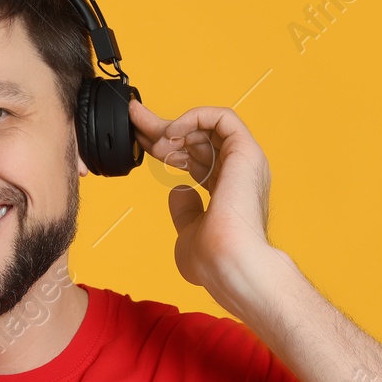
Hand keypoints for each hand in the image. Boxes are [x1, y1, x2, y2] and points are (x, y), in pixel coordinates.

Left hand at [127, 98, 273, 294]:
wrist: (227, 264)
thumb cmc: (212, 260)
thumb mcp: (188, 232)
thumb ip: (184, 210)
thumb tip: (178, 190)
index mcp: (227, 190)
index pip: (194, 157)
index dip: (164, 146)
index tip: (139, 140)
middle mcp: (238, 173)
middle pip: (197, 139)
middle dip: (161, 129)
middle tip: (135, 120)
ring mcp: (244, 162)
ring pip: (208, 125)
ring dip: (174, 125)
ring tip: (153, 139)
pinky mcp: (246, 152)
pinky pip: (223, 118)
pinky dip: (194, 118)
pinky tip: (172, 134)